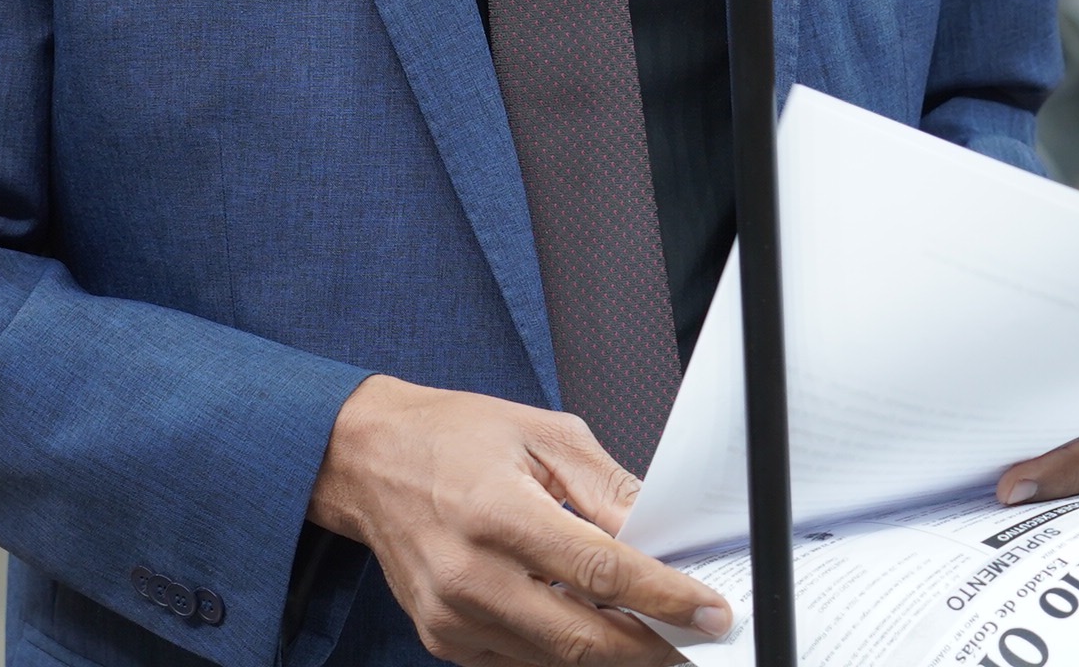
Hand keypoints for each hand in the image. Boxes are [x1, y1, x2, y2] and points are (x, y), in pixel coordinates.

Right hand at [310, 376, 729, 666]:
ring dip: (613, 655)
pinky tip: (591, 630)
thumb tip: (663, 536)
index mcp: (497, 512)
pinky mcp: (444, 639)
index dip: (666, 598)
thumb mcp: (541, 434)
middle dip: (652, 647)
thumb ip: (607, 489)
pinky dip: (565, 654)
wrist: (365, 460)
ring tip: (653, 636)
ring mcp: (452, 616)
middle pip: (583, 639)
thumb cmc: (452, 436)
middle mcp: (470, 574)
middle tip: (696, 643)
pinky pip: (522, 663)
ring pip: (557, 662)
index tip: (712, 612)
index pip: (601, 572)